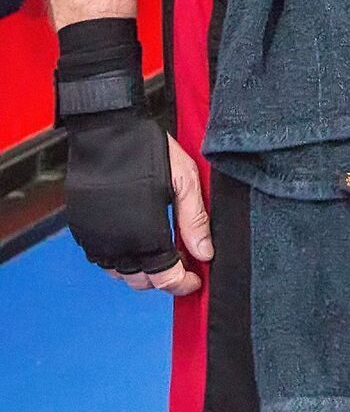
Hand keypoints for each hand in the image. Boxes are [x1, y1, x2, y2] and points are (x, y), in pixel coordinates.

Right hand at [66, 115, 212, 296]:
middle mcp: (117, 244)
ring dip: (141, 270)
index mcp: (145, 235)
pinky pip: (102, 258)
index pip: (165, 279)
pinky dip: (119, 258)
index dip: (182, 282)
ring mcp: (96, 239)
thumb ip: (194, 220)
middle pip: (142, 281)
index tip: (194, 278)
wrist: (106, 129)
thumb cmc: (147, 149)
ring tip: (159, 251)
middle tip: (180, 262)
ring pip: (120, 272)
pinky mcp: (82, 230)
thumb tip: (204, 254)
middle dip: (163, 277)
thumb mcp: (184, 179)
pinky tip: (133, 239)